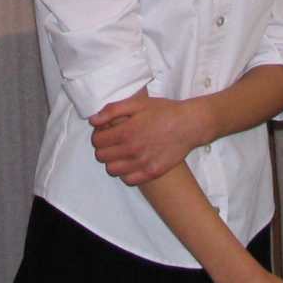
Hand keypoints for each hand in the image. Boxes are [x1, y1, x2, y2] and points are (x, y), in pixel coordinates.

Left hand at [89, 91, 206, 184]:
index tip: (104, 132)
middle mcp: (132, 150)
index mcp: (126, 131)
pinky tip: (131, 163)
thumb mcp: (137, 103)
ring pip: (112, 170)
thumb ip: (113, 110)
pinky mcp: (152, 173)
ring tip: (120, 153)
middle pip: (102, 157)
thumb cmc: (164, 111)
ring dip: (112, 161)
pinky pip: (128, 180)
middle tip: (112, 142)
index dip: (98, 135)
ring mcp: (142, 163)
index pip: (97, 141)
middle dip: (103, 148)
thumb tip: (93, 120)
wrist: (189, 125)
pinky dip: (125, 173)